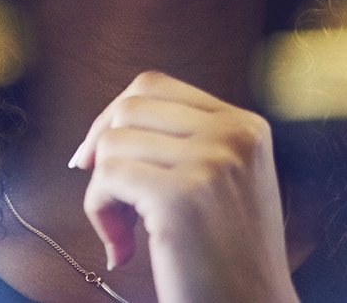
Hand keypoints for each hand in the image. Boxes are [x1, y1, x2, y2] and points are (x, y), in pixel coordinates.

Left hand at [70, 71, 300, 302]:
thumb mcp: (228, 183)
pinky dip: (99, 214)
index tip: (99, 160)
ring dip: (102, 192)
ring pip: (113, 142)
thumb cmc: (229, 261)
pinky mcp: (182, 197)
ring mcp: (211, 162)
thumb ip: (189, 145)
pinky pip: (107, 178)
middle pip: (130, 105)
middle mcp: (234, 134)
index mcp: (247, 126)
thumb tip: (107, 128)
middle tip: (109, 199)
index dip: (115, 118)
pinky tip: (123, 249)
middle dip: (102, 149)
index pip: (156, 85)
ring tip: (125, 233)